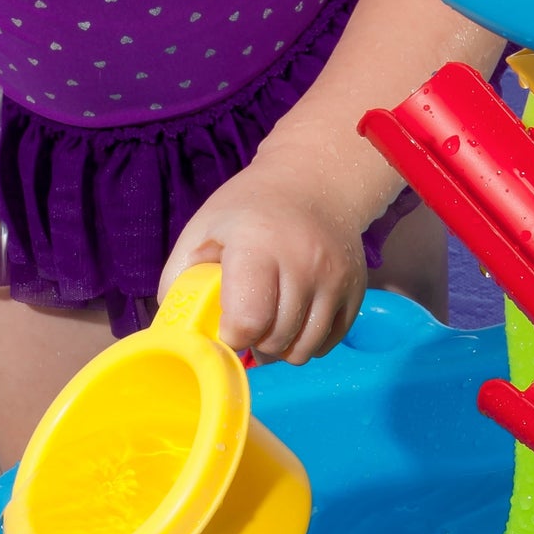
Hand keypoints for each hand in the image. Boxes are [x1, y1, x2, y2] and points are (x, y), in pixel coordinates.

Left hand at [159, 156, 365, 364]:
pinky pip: (327, 343)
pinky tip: (294, 319)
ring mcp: (335, 280)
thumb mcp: (204, 228)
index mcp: (258, 246)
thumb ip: (179, 277)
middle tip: (246, 323)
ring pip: (303, 351)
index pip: (247, 322)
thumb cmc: (249, 209)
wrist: (315, 182)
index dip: (230, 336)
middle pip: (275, 341)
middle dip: (254, 343)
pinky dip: (306, 342)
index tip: (225, 326)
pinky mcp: (355, 292)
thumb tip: (177, 328)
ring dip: (280, 349)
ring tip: (269, 325)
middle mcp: (304, 264)